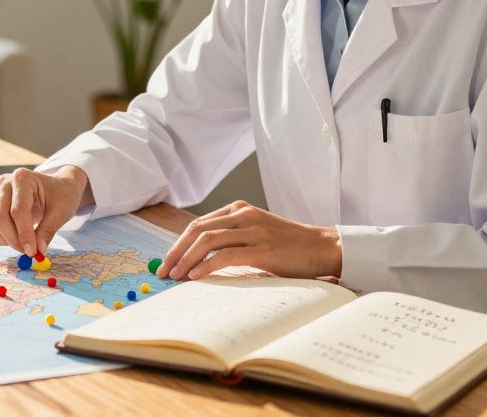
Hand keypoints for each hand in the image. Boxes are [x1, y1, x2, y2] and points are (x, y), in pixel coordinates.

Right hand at [0, 165, 95, 255]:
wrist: (57, 189)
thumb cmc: (61, 196)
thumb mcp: (61, 212)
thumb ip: (47, 231)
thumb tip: (37, 252)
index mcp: (23, 178)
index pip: (18, 211)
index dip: (24, 234)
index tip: (32, 252)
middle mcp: (5, 183)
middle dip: (13, 239)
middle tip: (29, 252)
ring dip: (3, 239)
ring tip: (23, 243)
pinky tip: (13, 237)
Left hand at [157, 200, 341, 280]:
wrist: (323, 248)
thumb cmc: (288, 246)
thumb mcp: (256, 234)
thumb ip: (231, 239)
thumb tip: (197, 260)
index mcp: (238, 209)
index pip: (198, 224)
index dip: (178, 243)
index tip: (167, 261)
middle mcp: (243, 214)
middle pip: (197, 230)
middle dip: (176, 251)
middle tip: (163, 271)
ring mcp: (253, 230)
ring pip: (207, 240)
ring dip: (186, 259)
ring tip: (176, 276)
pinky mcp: (262, 248)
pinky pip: (226, 255)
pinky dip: (206, 266)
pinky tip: (196, 276)